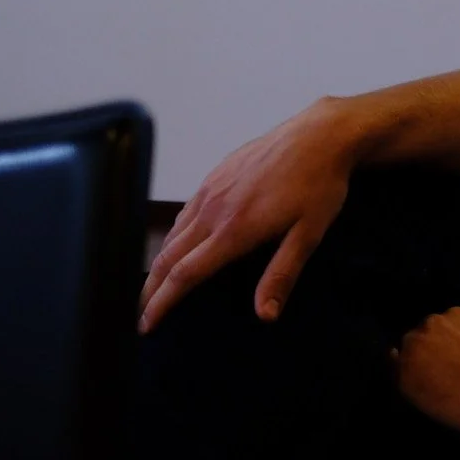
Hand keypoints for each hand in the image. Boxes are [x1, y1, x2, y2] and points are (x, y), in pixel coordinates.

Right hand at [139, 104, 358, 332]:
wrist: (320, 135)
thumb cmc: (320, 185)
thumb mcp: (309, 234)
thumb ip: (282, 275)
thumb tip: (265, 315)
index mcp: (233, 230)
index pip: (185, 274)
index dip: (162, 303)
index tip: (146, 325)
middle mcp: (213, 210)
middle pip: (168, 257)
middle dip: (150, 289)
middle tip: (140, 313)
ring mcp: (211, 189)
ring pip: (173, 233)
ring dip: (159, 263)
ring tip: (154, 285)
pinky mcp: (215, 174)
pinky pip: (184, 211)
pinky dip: (173, 235)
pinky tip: (177, 243)